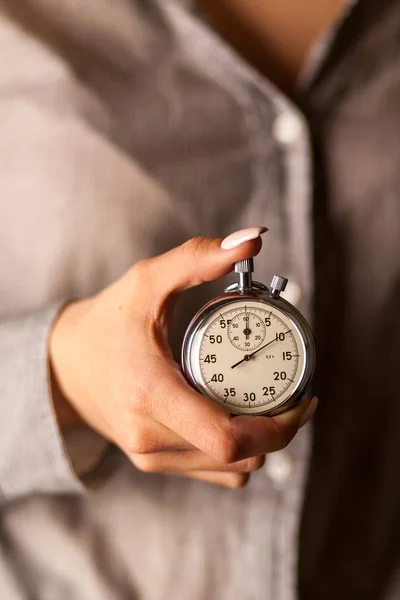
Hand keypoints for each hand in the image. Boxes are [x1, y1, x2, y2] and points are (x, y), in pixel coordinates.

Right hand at [50, 231, 316, 487]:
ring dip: (261, 440)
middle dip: (280, 428)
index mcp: (150, 395)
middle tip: (295, 391)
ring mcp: (150, 457)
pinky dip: (239, 451)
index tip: (304, 399)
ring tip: (268, 399)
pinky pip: (215, 471)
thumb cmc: (106, 321)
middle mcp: (149, 438)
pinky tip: (240, 417)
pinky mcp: (153, 463)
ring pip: (232, 468)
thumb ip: (198, 256)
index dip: (279, 427)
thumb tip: (254, 237)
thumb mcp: (146, 281)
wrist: (64, 366)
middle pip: (240, 456)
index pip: (229, 438)